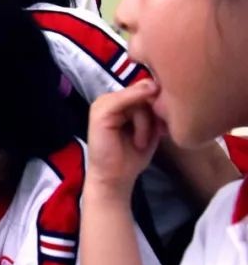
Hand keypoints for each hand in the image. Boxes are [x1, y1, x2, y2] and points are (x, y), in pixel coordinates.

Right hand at [86, 80, 162, 202]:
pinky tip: (138, 141)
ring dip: (147, 123)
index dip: (159, 104)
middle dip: (154, 114)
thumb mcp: (150, 127)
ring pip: (140, 99)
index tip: (163, 127)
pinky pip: (128, 103)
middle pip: (145, 91)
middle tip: (155, 135)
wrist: (115, 178)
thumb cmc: (132, 155)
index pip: (147, 87)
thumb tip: (161, 88)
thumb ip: (154, 108)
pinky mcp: (101, 112)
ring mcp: (102, 103)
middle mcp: (109, 98)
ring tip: (142, 142)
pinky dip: (140, 123)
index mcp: (120, 100)